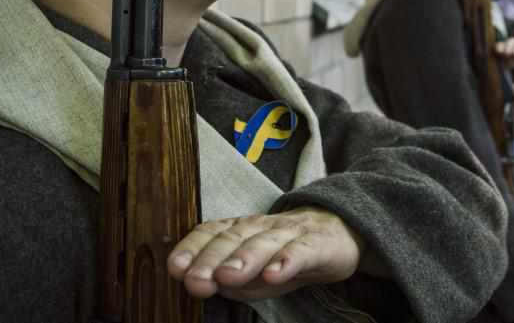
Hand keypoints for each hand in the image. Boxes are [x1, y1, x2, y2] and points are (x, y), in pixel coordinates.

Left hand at [167, 207, 362, 300]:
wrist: (337, 232)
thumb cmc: (285, 253)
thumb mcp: (253, 270)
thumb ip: (230, 280)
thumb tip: (208, 285)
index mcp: (240, 230)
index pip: (211, 233)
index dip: (192, 249)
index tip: (176, 268)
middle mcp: (261, 227)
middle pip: (233, 239)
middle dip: (212, 259)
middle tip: (196, 280)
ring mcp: (290, 234)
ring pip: (264, 243)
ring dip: (244, 259)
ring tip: (228, 276)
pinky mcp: (317, 244)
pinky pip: (301, 252)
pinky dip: (287, 262)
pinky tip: (275, 274)